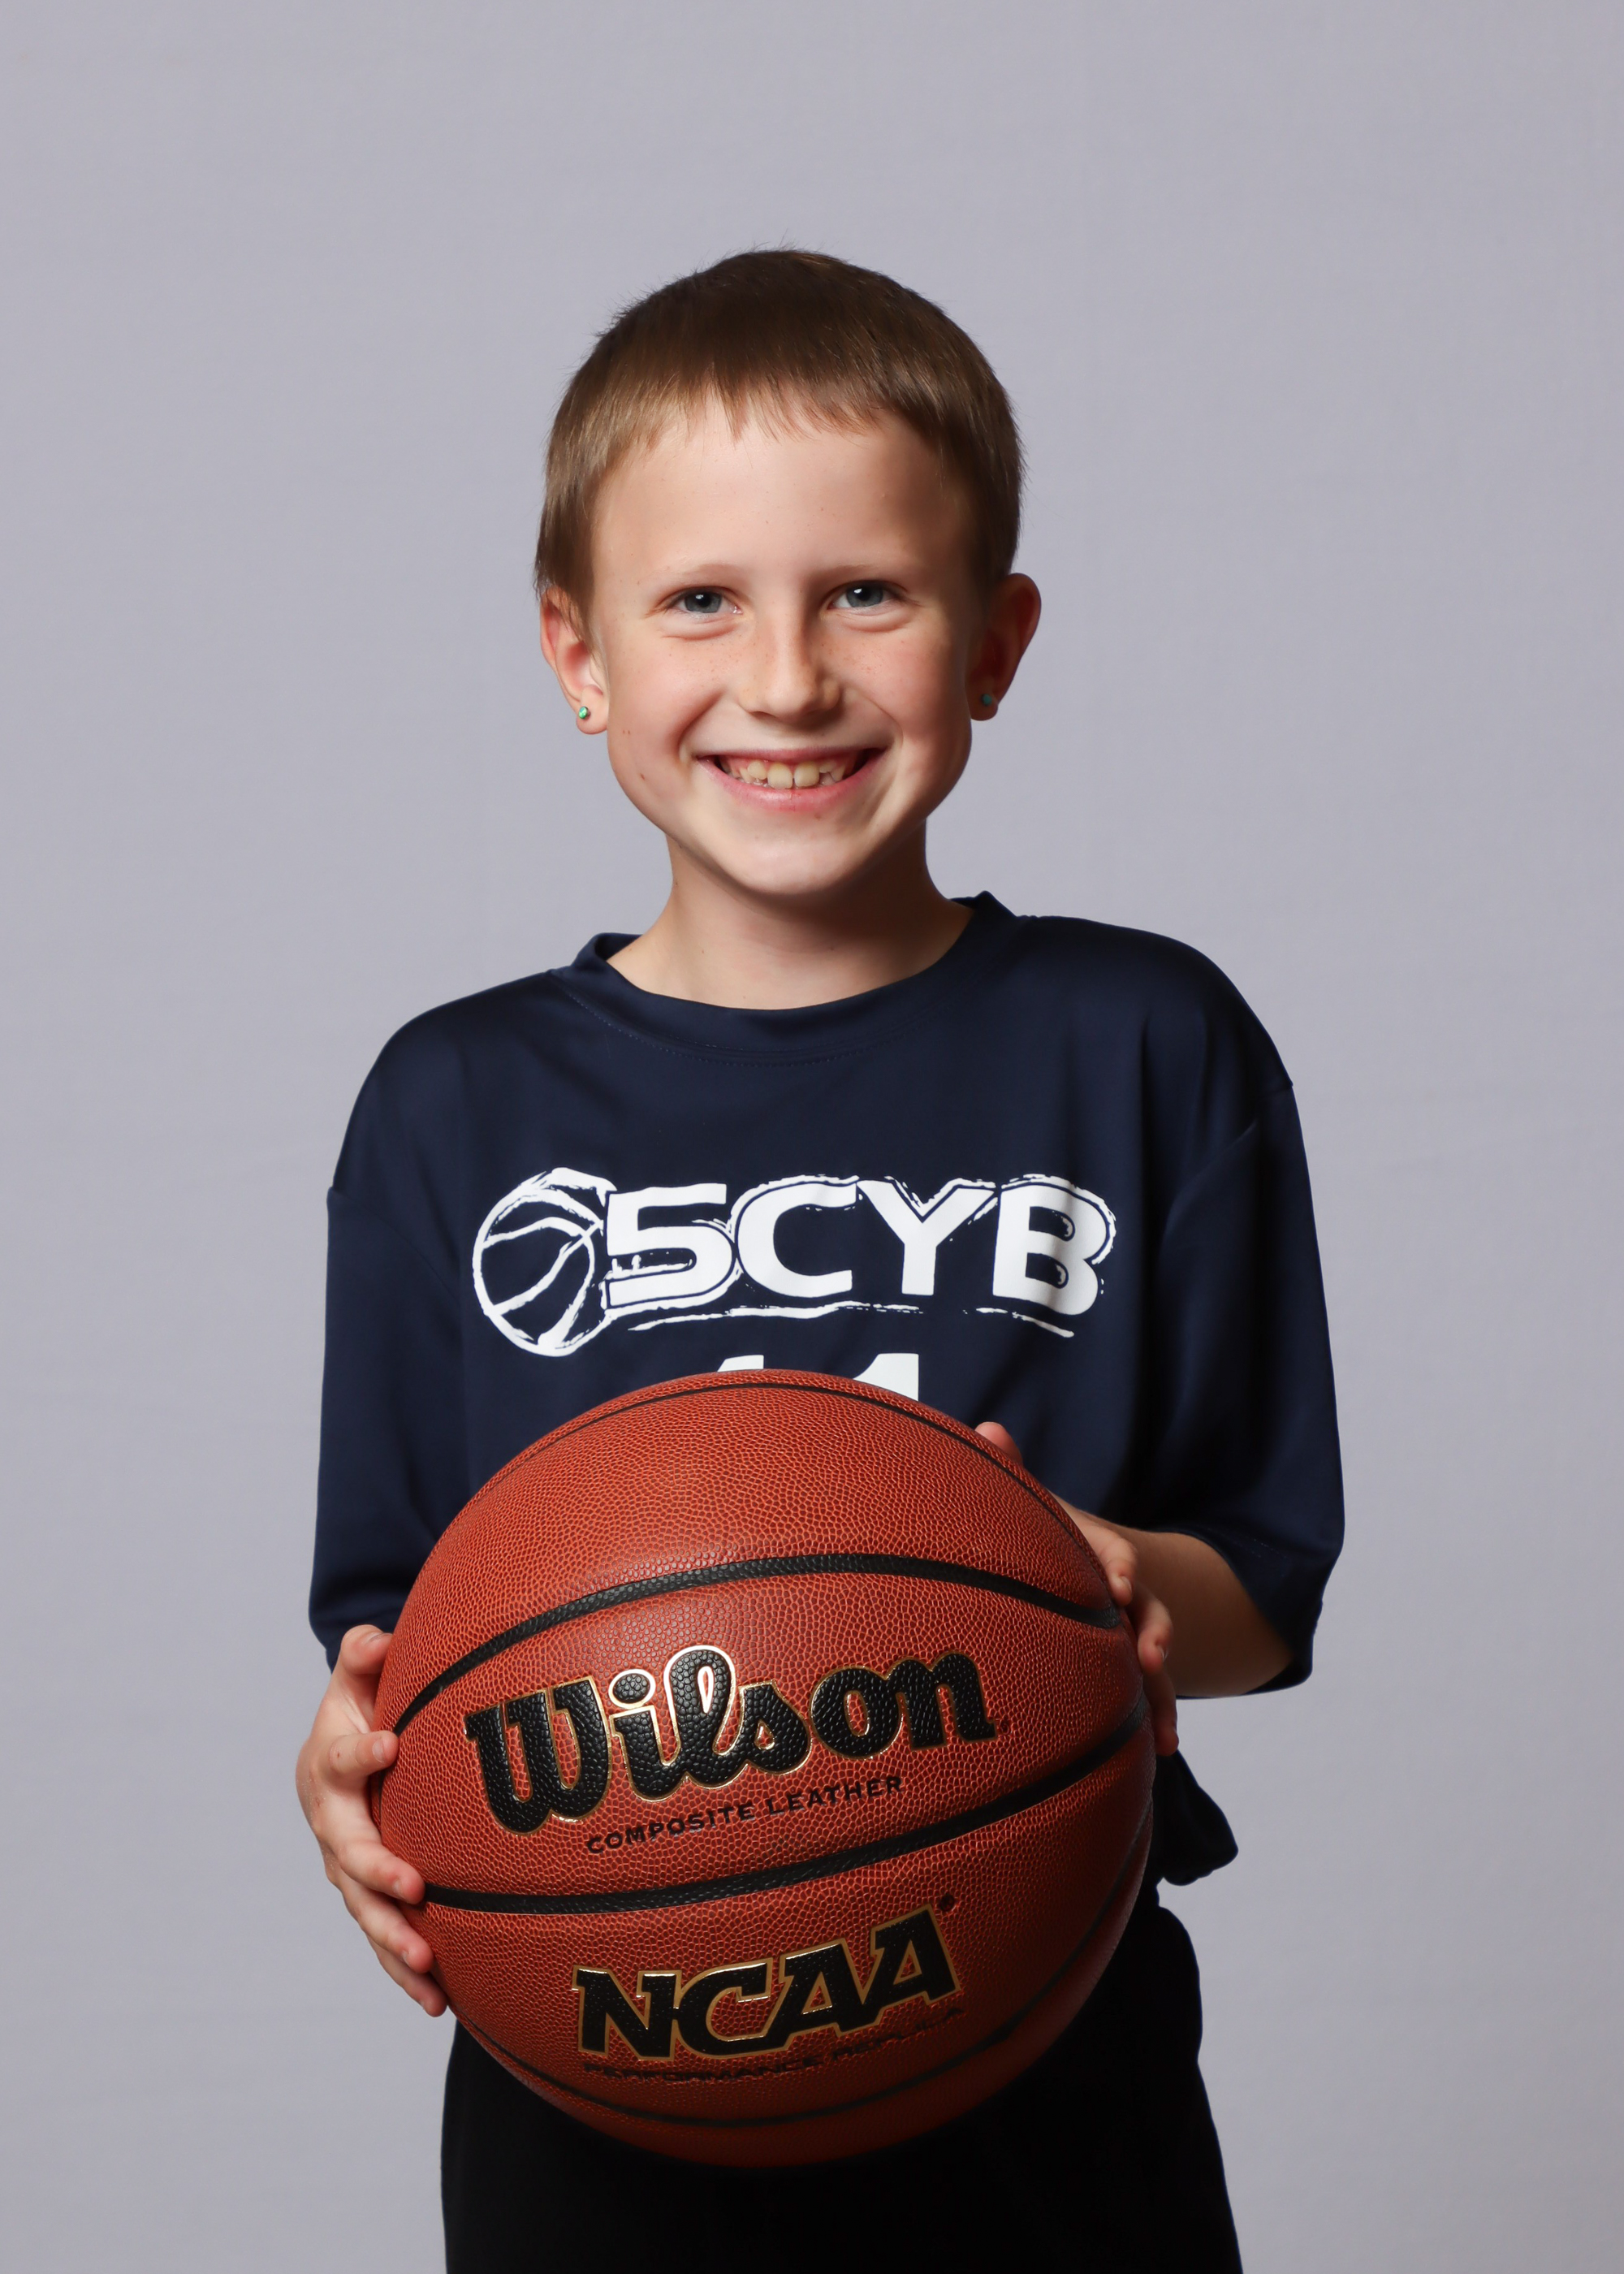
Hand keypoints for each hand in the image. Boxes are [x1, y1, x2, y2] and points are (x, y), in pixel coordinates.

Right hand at [295, 1624, 447, 2014]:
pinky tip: (441, 2002)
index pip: (338, 1761)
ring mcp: (349, 1868)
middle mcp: (332, 1825)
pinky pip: (385, 1938)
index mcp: (328, 1768)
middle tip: (411, 1885)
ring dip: (393, 1939)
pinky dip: (407, 1971)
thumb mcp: (360, 1677)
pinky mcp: (370, 1898)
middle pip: (347, 1854)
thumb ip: (365, 1655)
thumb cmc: (363, 1709)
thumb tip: (376, 1639)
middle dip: (377, 1871)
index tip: (386, 1743)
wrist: (344, 1755)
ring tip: (427, 1965)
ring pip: (365, 1910)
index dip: (357, 1752)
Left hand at [975, 1422, 1177, 1755]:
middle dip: (1153, 1630)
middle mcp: (1117, 1591)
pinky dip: (1153, 1719)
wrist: (1063, 1566)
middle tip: (1153, 1653)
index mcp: (1092, 1550)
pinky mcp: (1119, 1667)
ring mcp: (1123, 1631)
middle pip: (1145, 1608)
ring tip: (1164, 1730)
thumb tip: (989, 1430)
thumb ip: (1011, 1474)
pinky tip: (1160, 1751)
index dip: (1118, 1564)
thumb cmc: (1034, 1536)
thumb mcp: (1027, 1507)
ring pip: (1151, 1659)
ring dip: (1160, 1689)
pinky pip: (1141, 1694)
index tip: (1117, 1583)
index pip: (1112, 1550)